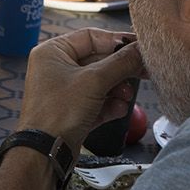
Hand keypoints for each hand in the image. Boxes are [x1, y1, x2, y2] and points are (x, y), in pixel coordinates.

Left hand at [17, 29, 144, 152]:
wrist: (45, 152)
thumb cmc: (58, 112)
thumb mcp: (94, 81)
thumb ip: (120, 63)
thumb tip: (140, 50)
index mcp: (53, 52)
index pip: (91, 37)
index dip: (117, 41)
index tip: (140, 47)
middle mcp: (56, 68)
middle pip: (98, 60)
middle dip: (120, 69)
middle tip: (143, 71)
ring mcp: (64, 90)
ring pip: (100, 82)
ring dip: (117, 88)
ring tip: (126, 96)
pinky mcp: (72, 111)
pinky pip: (97, 101)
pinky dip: (110, 104)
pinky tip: (119, 109)